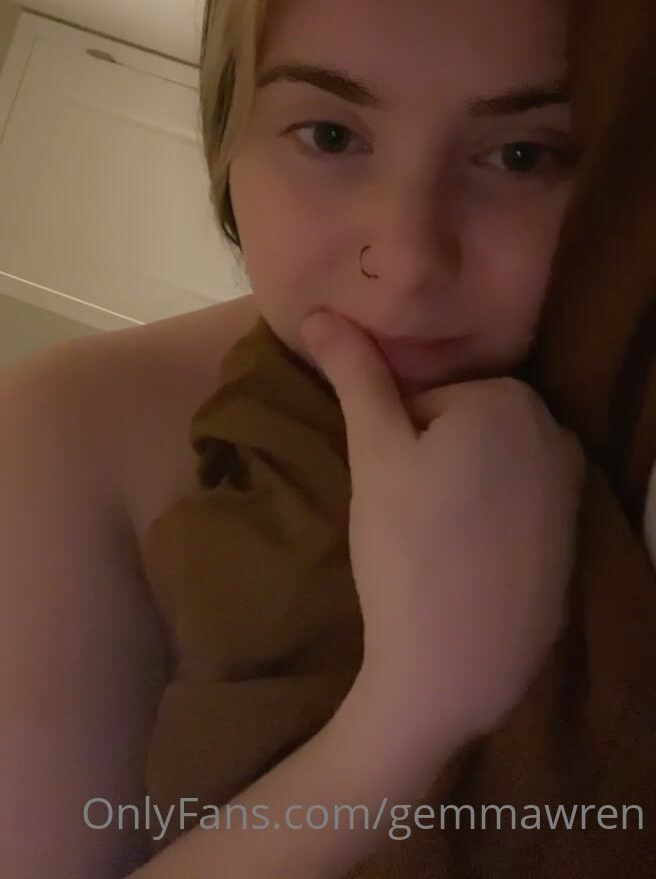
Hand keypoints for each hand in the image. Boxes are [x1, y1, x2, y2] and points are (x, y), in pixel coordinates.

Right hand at [300, 310, 585, 750]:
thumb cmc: (407, 547)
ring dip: (456, 490)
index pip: (428, 400)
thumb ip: (354, 375)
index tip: (390, 490)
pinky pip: (516, 506)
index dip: (395, 441)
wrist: (457, 665)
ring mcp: (572, 489)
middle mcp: (556, 431)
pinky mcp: (573, 539)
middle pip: (463, 427)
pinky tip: (466, 563)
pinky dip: (488, 523)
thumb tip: (318, 310)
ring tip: (431, 543)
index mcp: (510, 398)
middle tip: (404, 517)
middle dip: (429, 461)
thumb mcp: (374, 452)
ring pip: (488, 465)